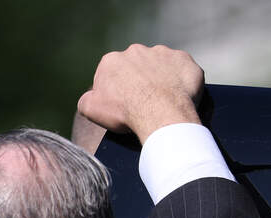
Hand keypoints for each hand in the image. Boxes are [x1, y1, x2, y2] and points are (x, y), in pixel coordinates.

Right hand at [77, 44, 203, 144]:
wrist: (159, 114)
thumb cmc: (126, 113)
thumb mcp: (92, 110)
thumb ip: (86, 100)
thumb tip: (89, 98)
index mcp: (112, 60)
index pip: (114, 74)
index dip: (121, 90)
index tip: (128, 104)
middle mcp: (136, 51)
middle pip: (138, 67)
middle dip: (142, 82)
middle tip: (149, 103)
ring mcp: (162, 53)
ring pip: (162, 66)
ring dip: (163, 79)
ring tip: (167, 101)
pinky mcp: (183, 60)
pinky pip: (184, 69)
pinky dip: (185, 80)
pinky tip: (183, 95)